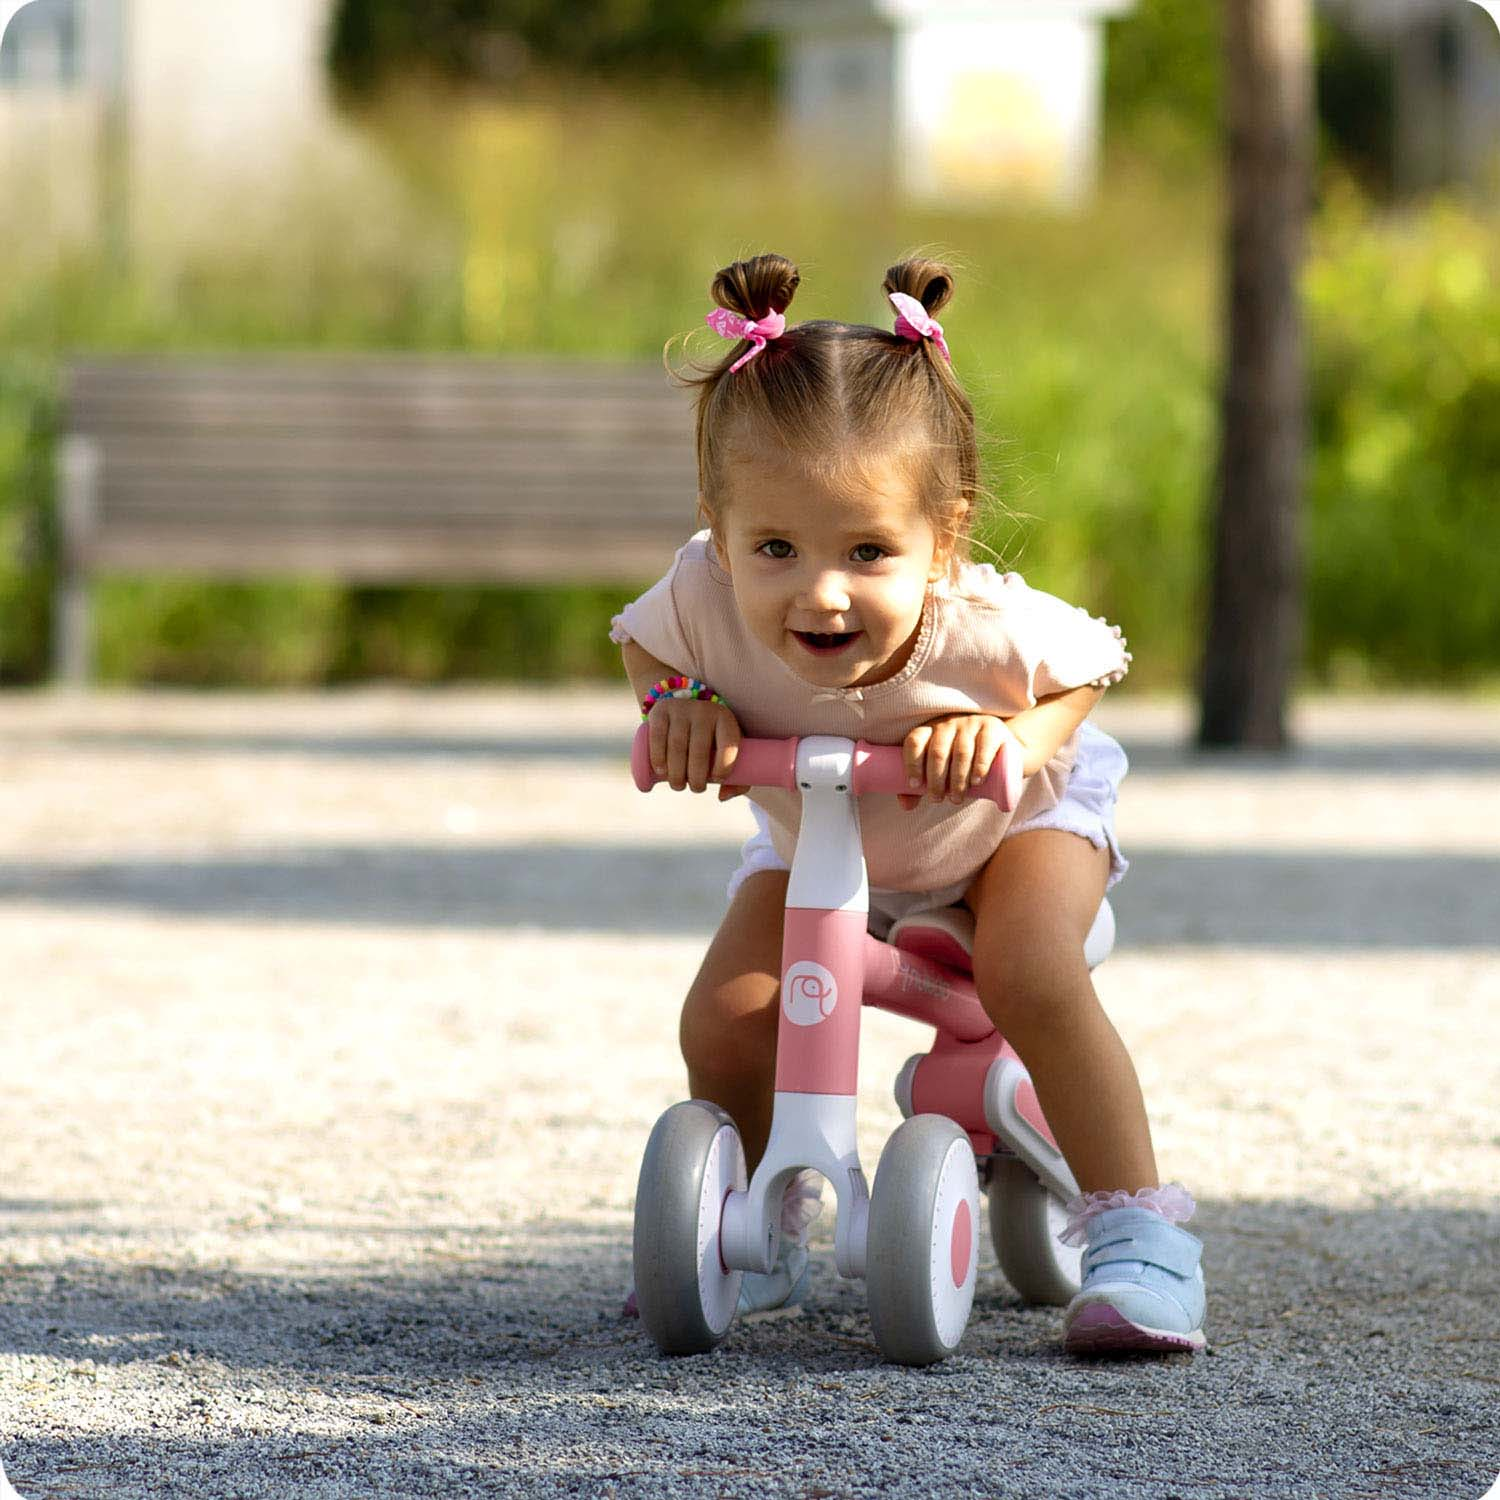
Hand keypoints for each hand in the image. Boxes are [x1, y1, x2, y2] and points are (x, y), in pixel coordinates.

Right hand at [646, 697, 742, 796]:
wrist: (685, 711)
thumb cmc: (711, 740)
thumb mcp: (729, 752)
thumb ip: (736, 780)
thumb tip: (722, 796)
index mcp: (725, 719)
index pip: (728, 745)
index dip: (723, 767)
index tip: (716, 780)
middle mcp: (704, 710)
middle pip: (699, 750)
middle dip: (696, 778)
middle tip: (695, 788)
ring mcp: (680, 709)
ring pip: (677, 746)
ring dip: (676, 773)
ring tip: (678, 785)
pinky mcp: (660, 711)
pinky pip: (657, 736)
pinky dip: (658, 758)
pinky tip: (661, 771)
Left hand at [899, 714, 1014, 810]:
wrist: (998, 746)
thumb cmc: (960, 761)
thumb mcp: (940, 770)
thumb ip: (920, 787)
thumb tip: (906, 806)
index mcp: (929, 731)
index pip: (914, 741)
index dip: (912, 763)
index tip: (914, 785)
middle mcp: (948, 724)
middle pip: (938, 751)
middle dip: (936, 779)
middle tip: (937, 799)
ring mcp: (971, 724)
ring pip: (961, 752)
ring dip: (957, 779)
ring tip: (956, 798)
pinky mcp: (992, 729)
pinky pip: (984, 746)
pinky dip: (979, 766)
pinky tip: (976, 781)